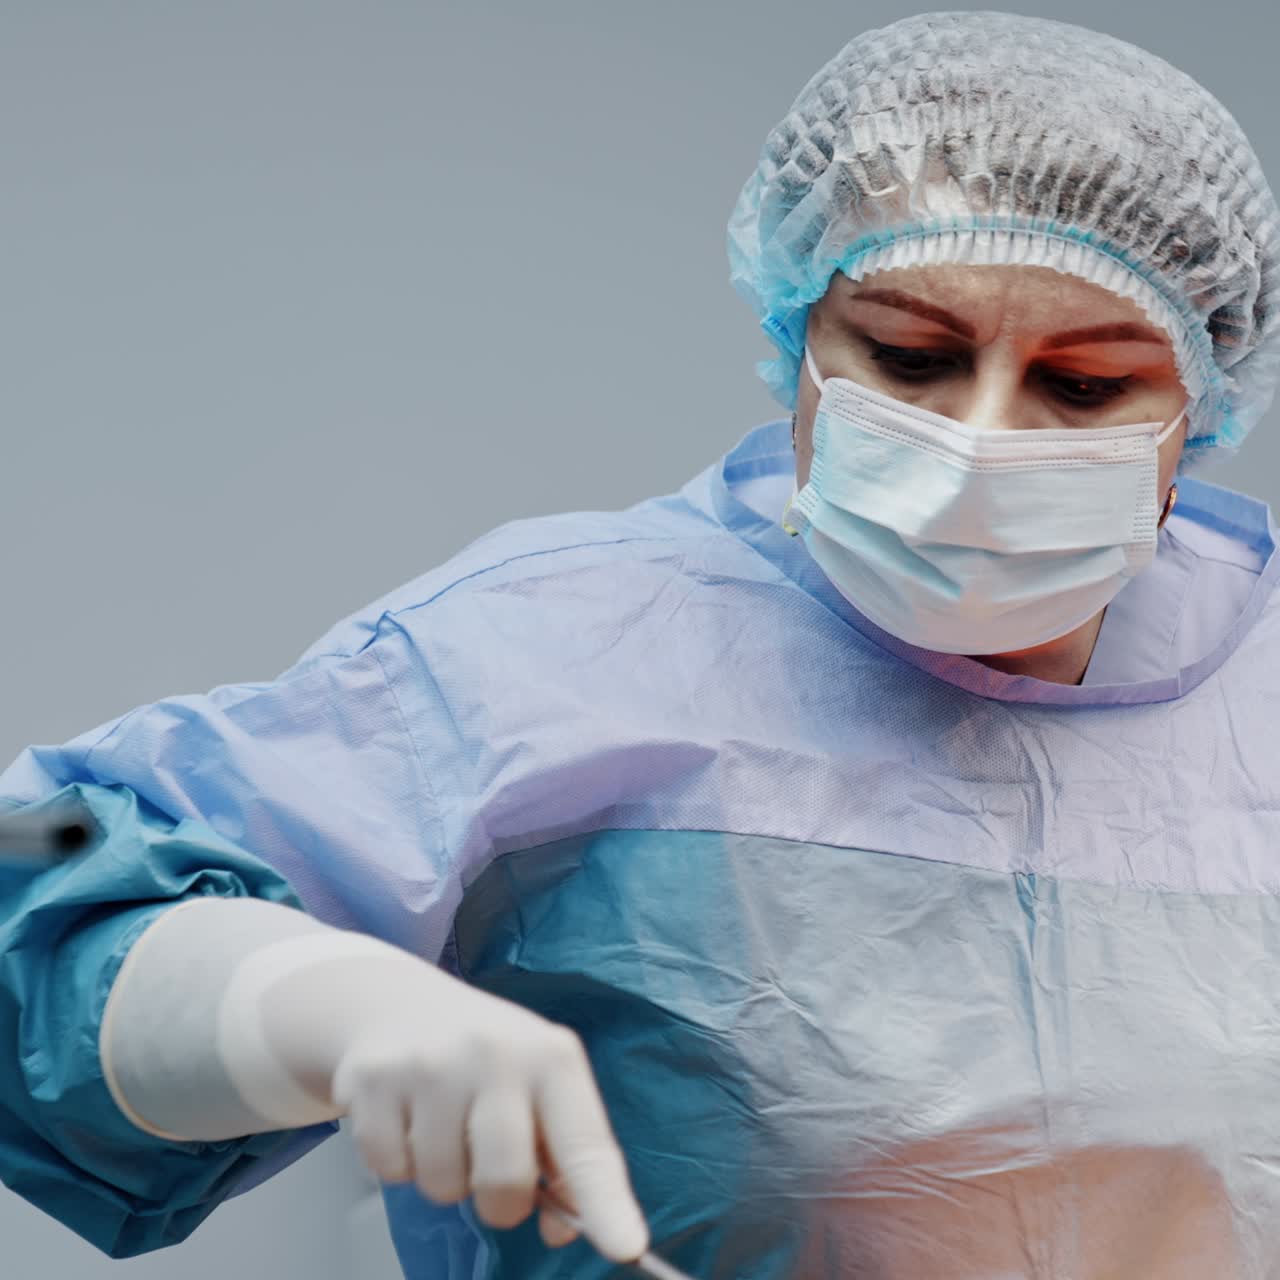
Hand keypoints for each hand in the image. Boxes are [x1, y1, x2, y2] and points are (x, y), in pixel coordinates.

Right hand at [328, 962, 649, 1260]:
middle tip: (489, 1168)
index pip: (585, 1143)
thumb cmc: (486, 1059)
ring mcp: (431, 1063)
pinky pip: (389, 1170)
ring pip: (442, 1185)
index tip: (626, 1247)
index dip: (604, 1201)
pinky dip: (397, 1162)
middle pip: (506, 1182)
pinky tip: (405, 1118)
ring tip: (444, 1127)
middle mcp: (496, 1053)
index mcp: (552, 1058)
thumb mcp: (539, 1086)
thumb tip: (563, 1227)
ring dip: (443, 1177)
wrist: (399, 1004)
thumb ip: (563, 1158)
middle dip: (499, 1201)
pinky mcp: (374, 1079)